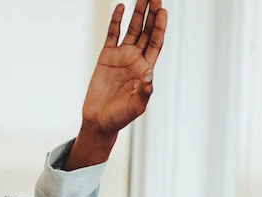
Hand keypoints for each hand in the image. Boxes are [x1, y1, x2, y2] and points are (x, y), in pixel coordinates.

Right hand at [83, 0, 166, 135]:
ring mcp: (121, 56)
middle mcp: (135, 59)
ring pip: (132, 29)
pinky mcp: (106, 56)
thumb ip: (144, 91)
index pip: (155, 43)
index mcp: (146, 69)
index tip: (163, 11)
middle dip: (151, 14)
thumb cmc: (120, 117)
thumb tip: (149, 73)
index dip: (160, 27)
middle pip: (146, 31)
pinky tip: (120, 7)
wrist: (99, 120)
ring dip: (137, 13)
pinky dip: (116, 21)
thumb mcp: (135, 107)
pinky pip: (112, 34)